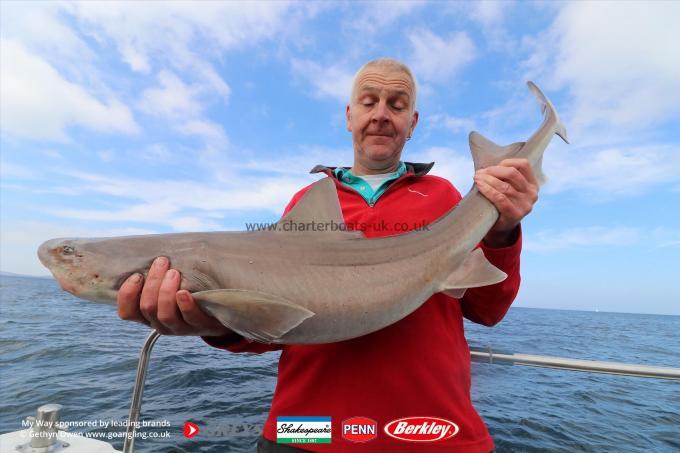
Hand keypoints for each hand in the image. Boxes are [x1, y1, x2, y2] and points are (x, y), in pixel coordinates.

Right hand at [117, 256, 232, 335]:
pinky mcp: (201, 326)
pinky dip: (185, 304)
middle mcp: (161, 324)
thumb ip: (159, 277)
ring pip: (165, 314)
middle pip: (147, 307)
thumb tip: (152, 252)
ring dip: (166, 291)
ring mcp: (181, 328)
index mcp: (149, 316)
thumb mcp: (170, 289)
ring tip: (174, 272)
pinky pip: (189, 318)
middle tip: (162, 261)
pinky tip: (184, 292)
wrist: (220, 316)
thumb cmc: (189, 296)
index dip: (127, 295)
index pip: (127, 312)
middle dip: (152, 282)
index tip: (137, 275)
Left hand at [474, 158, 537, 246]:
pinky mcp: (515, 214)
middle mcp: (532, 194)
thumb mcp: (509, 189)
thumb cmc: (502, 204)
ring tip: (476, 178)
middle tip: (479, 173)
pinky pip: (500, 198)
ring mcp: (525, 205)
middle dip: (493, 170)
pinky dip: (488, 190)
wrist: (500, 228)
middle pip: (512, 173)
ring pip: (505, 186)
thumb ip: (505, 177)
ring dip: (487, 179)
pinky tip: (480, 186)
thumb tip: (487, 164)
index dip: (507, 162)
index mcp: (533, 184)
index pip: (524, 164)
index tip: (492, 166)